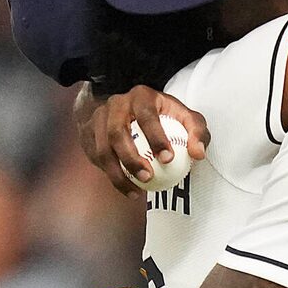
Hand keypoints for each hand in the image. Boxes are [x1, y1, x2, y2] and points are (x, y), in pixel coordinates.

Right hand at [73, 84, 209, 196]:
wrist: (130, 110)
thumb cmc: (165, 116)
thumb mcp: (186, 118)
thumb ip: (197, 133)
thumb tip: (198, 154)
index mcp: (140, 96)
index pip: (146, 115)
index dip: (156, 137)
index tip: (168, 159)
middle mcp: (116, 104)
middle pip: (117, 132)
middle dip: (131, 158)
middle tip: (148, 178)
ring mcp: (99, 118)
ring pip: (102, 149)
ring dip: (118, 173)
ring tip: (137, 191)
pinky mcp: (89, 134)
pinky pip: (97, 159)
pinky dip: (112, 177)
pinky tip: (129, 191)